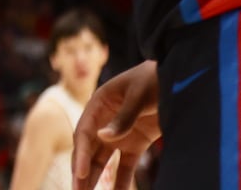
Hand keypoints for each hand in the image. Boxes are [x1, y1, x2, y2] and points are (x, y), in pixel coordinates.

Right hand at [73, 61, 159, 189]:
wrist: (178, 79)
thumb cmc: (155, 80)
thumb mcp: (139, 95)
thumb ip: (124, 117)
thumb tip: (103, 137)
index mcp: (99, 104)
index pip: (84, 132)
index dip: (80, 154)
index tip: (80, 173)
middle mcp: (104, 121)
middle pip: (89, 149)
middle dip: (82, 171)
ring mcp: (120, 133)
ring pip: (103, 160)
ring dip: (96, 177)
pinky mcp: (136, 143)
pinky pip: (126, 165)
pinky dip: (120, 180)